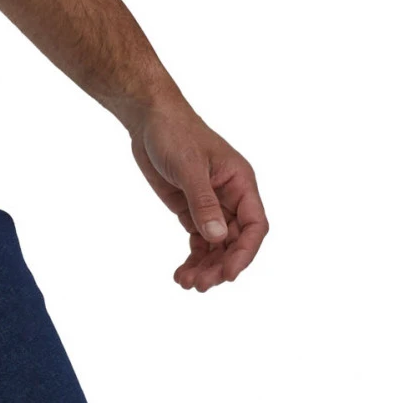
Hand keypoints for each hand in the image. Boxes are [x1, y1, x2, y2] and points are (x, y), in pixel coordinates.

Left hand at [127, 103, 268, 290]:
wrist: (147, 117)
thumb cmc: (174, 132)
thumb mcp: (188, 165)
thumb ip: (203, 201)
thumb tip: (217, 237)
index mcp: (241, 183)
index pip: (254, 226)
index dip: (245, 252)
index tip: (228, 273)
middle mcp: (231, 197)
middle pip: (235, 241)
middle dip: (220, 265)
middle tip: (200, 284)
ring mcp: (211, 205)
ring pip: (217, 245)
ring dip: (206, 266)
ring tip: (187, 284)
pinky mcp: (191, 209)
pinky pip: (199, 240)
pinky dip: (194, 258)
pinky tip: (182, 273)